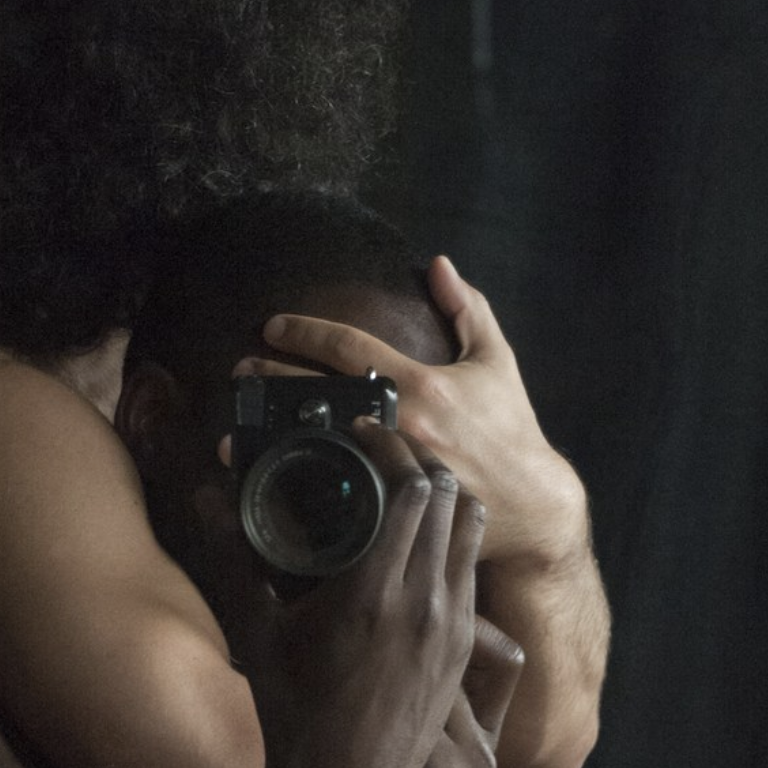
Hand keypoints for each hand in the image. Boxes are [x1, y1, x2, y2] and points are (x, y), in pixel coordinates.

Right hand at [196, 424, 483, 767]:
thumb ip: (231, 553)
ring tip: (407, 493)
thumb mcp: (255, 630)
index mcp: (376, 590)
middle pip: (452, 499)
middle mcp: (427, 603)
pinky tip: (418, 550)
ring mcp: (453, 629)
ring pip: (472, 533)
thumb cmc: (291, 712)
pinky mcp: (464, 653)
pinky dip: (452, 543)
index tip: (363, 430)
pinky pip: (471, 573)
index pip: (412, 488)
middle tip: (384, 453)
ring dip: (446, 501)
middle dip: (421, 463)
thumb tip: (203, 494)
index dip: (391, 446)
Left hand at [233, 257, 587, 567]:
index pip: (349, 347)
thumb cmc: (511, 429)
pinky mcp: (389, 503)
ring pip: (317, 443)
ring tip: (238, 428)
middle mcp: (402, 424)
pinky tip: (270, 474)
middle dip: (275, 379)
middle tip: (242, 372)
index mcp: (423, 384)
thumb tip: (439, 264)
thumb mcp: (496, 361)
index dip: (305, 332)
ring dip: (273, 434)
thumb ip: (467, 309)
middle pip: (321, 394)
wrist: (529, 504)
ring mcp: (391, 467)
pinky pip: (333, 487)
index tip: (272, 326)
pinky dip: (299, 478)